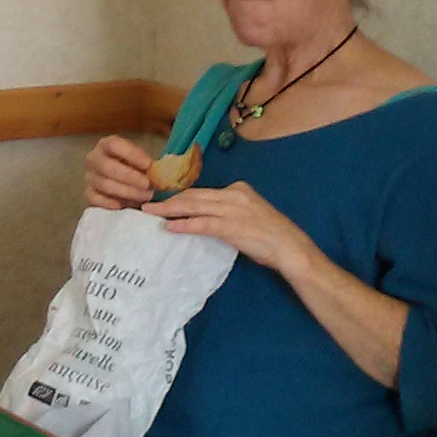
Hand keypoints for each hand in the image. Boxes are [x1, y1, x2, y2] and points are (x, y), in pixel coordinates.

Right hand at [86, 135, 156, 210]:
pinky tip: (123, 205)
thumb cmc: (134, 170)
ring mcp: (90, 177)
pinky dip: (110, 203)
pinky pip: (95, 199)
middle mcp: (94, 159)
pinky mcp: (89, 193)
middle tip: (148, 185)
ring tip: (146, 196)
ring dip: (127, 192)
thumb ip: (147, 165)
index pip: (114, 145)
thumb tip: (160, 172)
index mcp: (106, 145)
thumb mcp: (141, 162)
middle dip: (130, 177)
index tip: (149, 164)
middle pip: (107, 166)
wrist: (124, 184)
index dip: (132, 154)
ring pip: (105, 184)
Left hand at [149, 179, 315, 279]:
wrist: (289, 247)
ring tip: (152, 214)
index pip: (202, 191)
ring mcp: (232, 209)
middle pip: (194, 195)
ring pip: (194, 206)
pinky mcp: (231, 226)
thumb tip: (203, 216)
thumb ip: (227, 211)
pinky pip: (202, 223)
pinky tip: (170, 227)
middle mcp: (233, 194)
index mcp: (237, 189)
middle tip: (147, 205)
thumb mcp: (248, 214)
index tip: (163, 200)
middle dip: (168, 200)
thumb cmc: (269, 235)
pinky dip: (184, 224)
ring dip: (170, 210)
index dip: (180, 196)